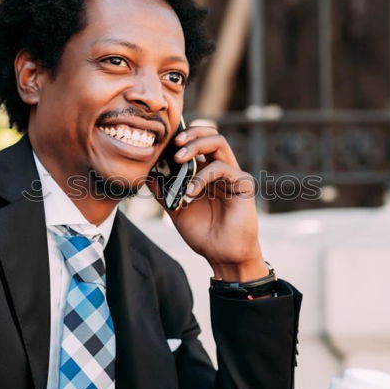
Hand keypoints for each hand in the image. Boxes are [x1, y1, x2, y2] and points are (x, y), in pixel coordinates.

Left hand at [147, 125, 266, 281]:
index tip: (164, 140)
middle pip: (210, 133)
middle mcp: (221, 169)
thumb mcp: (175, 209)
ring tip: (178, 158)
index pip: (197, 142)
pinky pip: (222, 168)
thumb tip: (146, 173)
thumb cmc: (203, 233)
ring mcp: (233, 175)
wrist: (222, 255)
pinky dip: (202, 176)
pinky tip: (190, 192)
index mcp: (206, 172)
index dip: (183, 135)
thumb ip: (163, 191)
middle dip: (191, 133)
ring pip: (219, 142)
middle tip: (174, 143)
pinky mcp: (243, 184)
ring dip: (196, 145)